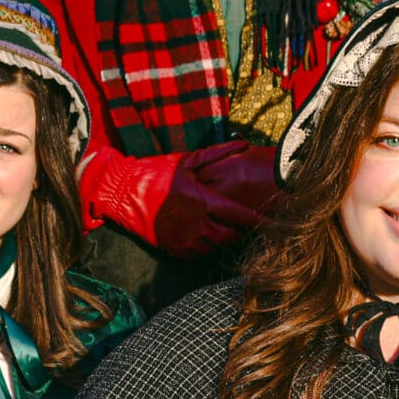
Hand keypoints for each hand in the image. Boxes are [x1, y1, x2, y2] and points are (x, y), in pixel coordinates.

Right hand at [80, 142, 277, 256]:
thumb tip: (244, 144)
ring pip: (215, 247)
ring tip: (224, 227)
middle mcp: (196, 224)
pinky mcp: (173, 248)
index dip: (260, 220)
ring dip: (223, 239)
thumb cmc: (157, 173)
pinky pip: (198, 254)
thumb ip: (219, 154)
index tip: (278, 223)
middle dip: (240, 231)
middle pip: (231, 236)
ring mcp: (184, 239)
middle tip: (243, 222)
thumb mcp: (188, 160)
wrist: (121, 191)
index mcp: (203, 201)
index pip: (241, 215)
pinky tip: (205, 234)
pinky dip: (206, 247)